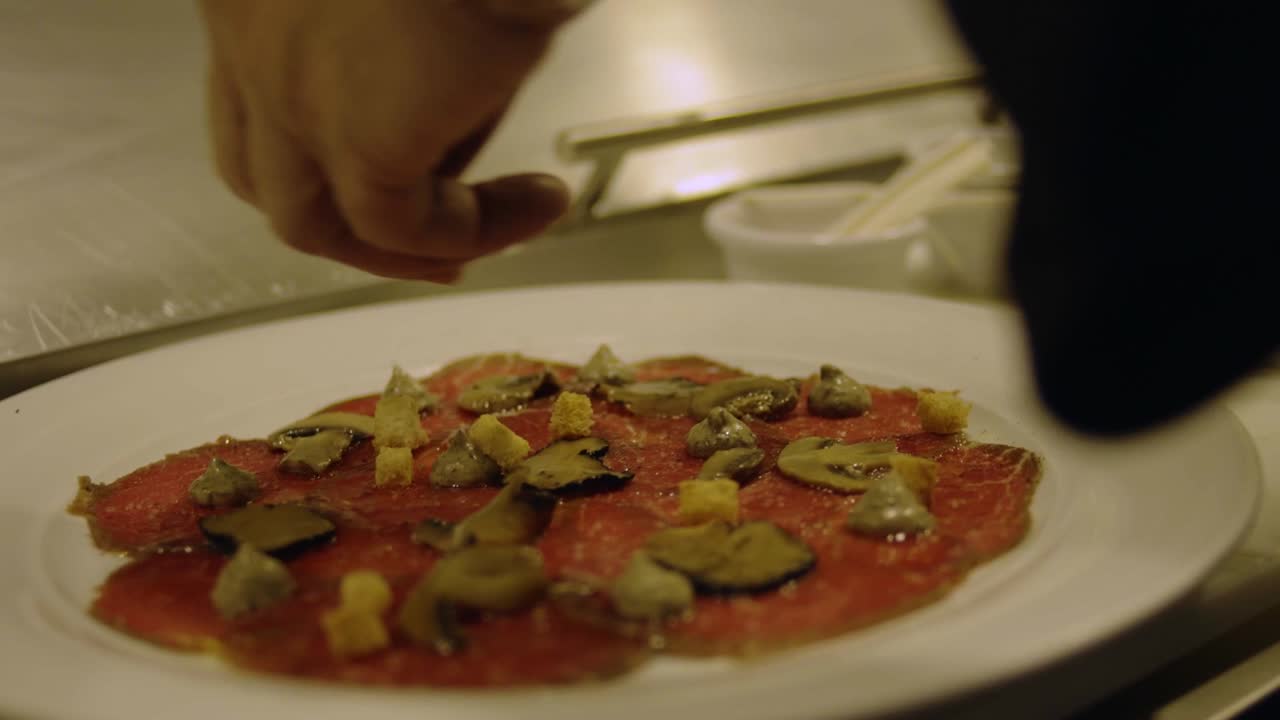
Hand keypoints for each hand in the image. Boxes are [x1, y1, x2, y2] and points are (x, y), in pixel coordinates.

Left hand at [199, 0, 581, 280]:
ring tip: (492, 239)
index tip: (396, 183)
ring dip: (405, 252)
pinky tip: (540, 204)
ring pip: (312, 223)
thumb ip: (410, 47)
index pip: (254, 108)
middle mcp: (247, 39)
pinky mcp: (354, 132)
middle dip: (348, 230)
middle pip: (265, 178)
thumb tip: (457, 114)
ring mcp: (287, 89)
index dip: (319, 164)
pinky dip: (477, 231)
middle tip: (430, 249)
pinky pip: (404, 227)